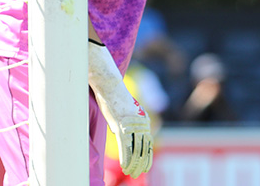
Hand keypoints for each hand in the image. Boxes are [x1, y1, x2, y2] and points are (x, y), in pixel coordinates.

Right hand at [87, 42, 152, 177]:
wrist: (111, 86)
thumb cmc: (115, 97)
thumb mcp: (124, 111)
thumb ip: (127, 122)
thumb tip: (123, 133)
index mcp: (143, 120)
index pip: (148, 143)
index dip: (147, 156)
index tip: (146, 167)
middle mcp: (141, 124)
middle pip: (144, 149)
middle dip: (142, 164)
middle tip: (139, 174)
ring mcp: (133, 126)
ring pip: (136, 150)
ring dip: (134, 164)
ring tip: (131, 173)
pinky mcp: (123, 126)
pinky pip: (127, 147)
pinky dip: (126, 158)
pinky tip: (125, 167)